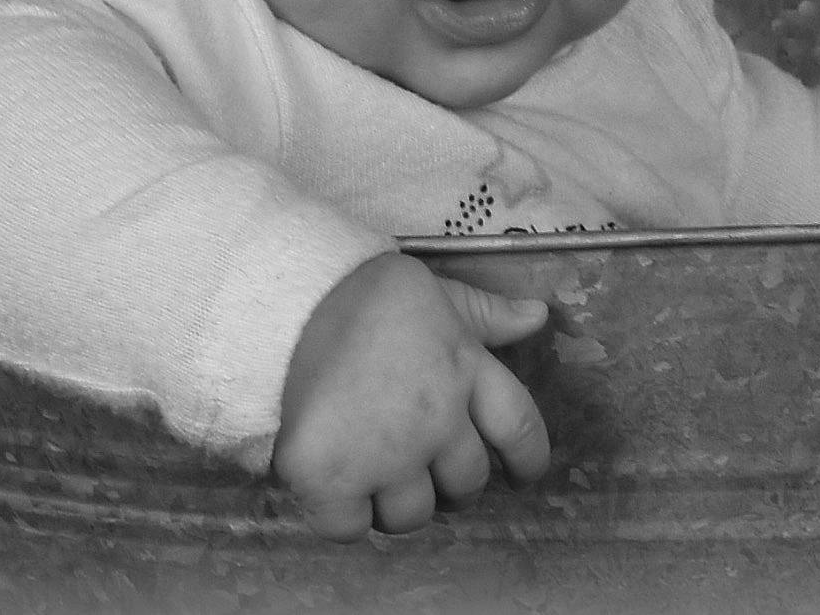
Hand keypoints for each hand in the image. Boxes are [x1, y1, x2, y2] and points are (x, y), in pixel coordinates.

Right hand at [273, 252, 550, 538]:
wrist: (281, 297)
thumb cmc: (358, 290)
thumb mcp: (433, 291)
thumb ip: (485, 313)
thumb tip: (538, 318)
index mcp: (466, 372)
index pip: (521, 431)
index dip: (527, 460)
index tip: (520, 474)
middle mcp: (437, 421)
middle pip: (467, 484)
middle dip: (451, 483)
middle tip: (419, 463)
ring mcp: (386, 456)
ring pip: (411, 515)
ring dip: (396, 502)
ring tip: (370, 471)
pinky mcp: (332, 480)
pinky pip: (351, 528)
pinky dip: (343, 516)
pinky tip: (330, 485)